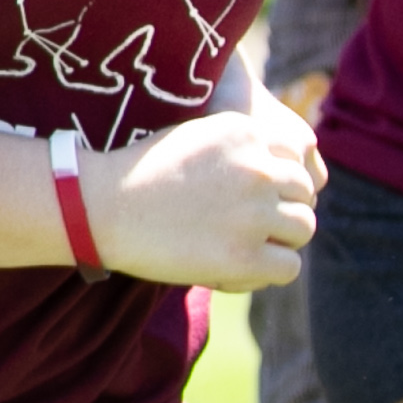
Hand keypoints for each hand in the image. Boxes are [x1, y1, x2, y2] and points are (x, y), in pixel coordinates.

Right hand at [94, 101, 326, 292]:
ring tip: (245, 245)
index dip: (278, 181)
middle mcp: (258, 169)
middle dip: (283, 209)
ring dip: (280, 240)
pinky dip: (269, 271)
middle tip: (250, 225)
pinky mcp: (244, 256)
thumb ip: (240, 151)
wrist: (99, 206)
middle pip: (304, 193)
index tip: (253, 196)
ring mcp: (253, 213)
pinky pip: (288, 267)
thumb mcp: (194, 138)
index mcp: (246, 132)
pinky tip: (238, 267)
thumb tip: (279, 178)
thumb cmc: (139, 174)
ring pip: (303, 229)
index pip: (294, 159)